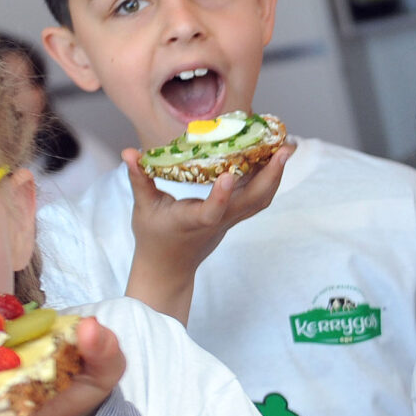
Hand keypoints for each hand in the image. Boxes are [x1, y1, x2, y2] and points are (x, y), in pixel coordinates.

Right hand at [123, 143, 291, 318]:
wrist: (169, 268)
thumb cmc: (154, 238)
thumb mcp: (143, 208)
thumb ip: (139, 179)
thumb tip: (129, 152)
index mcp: (193, 221)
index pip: (211, 212)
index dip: (221, 196)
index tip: (229, 175)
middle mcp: (218, 221)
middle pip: (252, 202)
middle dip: (272, 175)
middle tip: (286, 147)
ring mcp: (230, 220)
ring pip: (261, 199)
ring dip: (276, 174)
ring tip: (287, 147)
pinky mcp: (234, 216)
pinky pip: (257, 197)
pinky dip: (267, 178)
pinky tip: (273, 156)